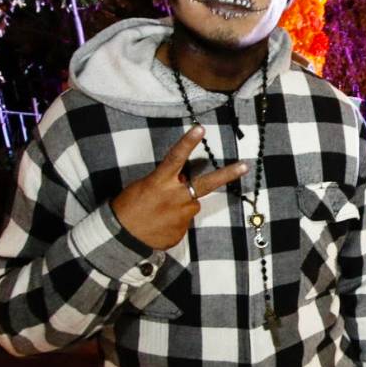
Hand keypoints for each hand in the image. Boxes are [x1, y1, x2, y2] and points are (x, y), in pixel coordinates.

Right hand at [109, 126, 246, 249]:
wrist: (120, 237)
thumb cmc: (128, 207)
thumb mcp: (145, 186)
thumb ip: (167, 182)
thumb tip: (182, 183)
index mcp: (160, 182)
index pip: (176, 158)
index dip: (188, 142)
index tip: (200, 128)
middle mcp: (175, 197)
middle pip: (206, 184)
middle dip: (227, 174)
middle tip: (244, 166)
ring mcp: (180, 216)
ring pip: (191, 205)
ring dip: (182, 205)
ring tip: (160, 213)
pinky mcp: (181, 232)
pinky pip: (182, 223)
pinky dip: (173, 223)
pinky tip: (159, 226)